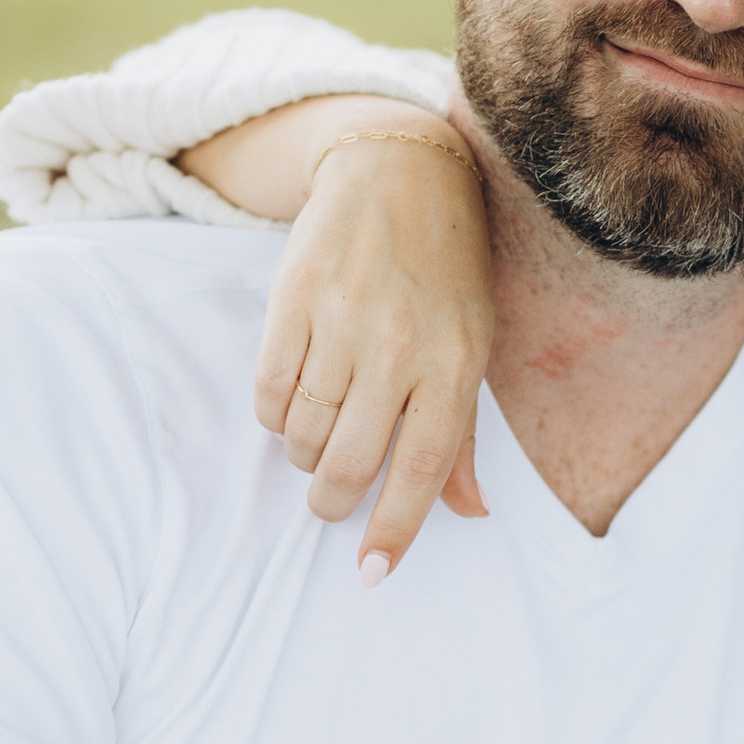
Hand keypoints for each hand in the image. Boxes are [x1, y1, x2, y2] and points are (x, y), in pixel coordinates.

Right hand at [250, 130, 494, 577]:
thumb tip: (468, 514)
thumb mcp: (474, 347)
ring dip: (305, 455)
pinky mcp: (294, 299)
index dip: (395, 529)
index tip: (371, 573)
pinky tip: (292, 404)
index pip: (424, 470)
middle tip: (328, 504)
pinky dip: (275, 415)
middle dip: (333, 500)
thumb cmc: (448, 272)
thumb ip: (463, 434)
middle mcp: (401, 348)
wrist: (401, 171)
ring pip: (305, 432)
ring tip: (318, 440)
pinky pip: (269, 391)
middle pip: (352, 461)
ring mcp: (344, 321)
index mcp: (456, 365)